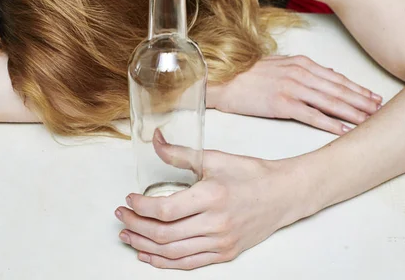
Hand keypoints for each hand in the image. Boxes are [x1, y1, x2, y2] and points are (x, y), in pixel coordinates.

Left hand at [114, 130, 308, 269]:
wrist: (283, 194)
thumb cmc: (251, 174)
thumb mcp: (214, 158)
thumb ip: (180, 154)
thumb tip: (156, 141)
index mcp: (212, 196)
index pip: (165, 210)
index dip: (141, 208)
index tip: (129, 199)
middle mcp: (216, 223)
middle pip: (164, 234)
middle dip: (136, 226)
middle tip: (121, 217)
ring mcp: (221, 242)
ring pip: (172, 252)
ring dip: (145, 246)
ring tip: (128, 236)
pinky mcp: (225, 253)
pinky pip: (189, 264)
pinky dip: (165, 263)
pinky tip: (149, 255)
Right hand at [208, 55, 381, 134]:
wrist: (221, 79)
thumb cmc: (245, 73)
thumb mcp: (277, 64)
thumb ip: (301, 69)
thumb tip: (323, 73)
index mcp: (301, 63)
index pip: (336, 77)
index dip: (357, 88)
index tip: (372, 96)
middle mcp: (301, 73)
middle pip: (339, 89)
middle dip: (362, 100)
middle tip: (380, 110)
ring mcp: (292, 88)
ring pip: (331, 102)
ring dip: (353, 112)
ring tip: (370, 120)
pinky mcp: (282, 103)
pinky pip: (313, 115)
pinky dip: (331, 123)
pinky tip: (344, 129)